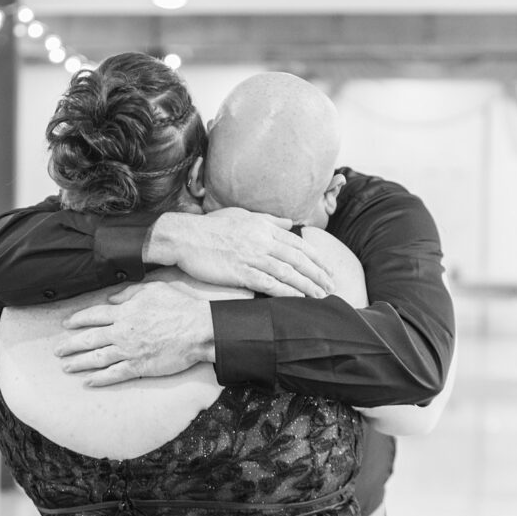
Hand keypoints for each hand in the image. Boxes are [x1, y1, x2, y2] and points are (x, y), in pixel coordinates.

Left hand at [54, 281, 214, 386]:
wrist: (197, 330)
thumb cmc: (179, 307)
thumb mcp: (153, 289)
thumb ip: (129, 293)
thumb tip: (111, 298)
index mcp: (125, 311)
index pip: (94, 316)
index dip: (77, 320)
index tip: (66, 324)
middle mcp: (122, 332)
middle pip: (89, 339)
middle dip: (70, 345)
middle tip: (58, 351)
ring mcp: (129, 351)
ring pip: (97, 359)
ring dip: (79, 363)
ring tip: (66, 367)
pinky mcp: (139, 366)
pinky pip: (114, 374)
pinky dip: (99, 379)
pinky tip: (88, 381)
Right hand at [143, 208, 334, 297]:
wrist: (184, 236)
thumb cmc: (210, 227)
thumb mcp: (241, 216)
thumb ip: (268, 219)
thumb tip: (290, 222)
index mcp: (264, 226)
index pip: (298, 243)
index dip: (316, 258)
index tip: (327, 269)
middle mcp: (262, 240)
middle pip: (298, 258)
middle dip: (318, 273)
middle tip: (332, 286)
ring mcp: (252, 256)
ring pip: (288, 272)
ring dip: (307, 285)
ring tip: (321, 295)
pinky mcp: (240, 272)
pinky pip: (269, 284)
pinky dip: (286, 292)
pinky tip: (298, 299)